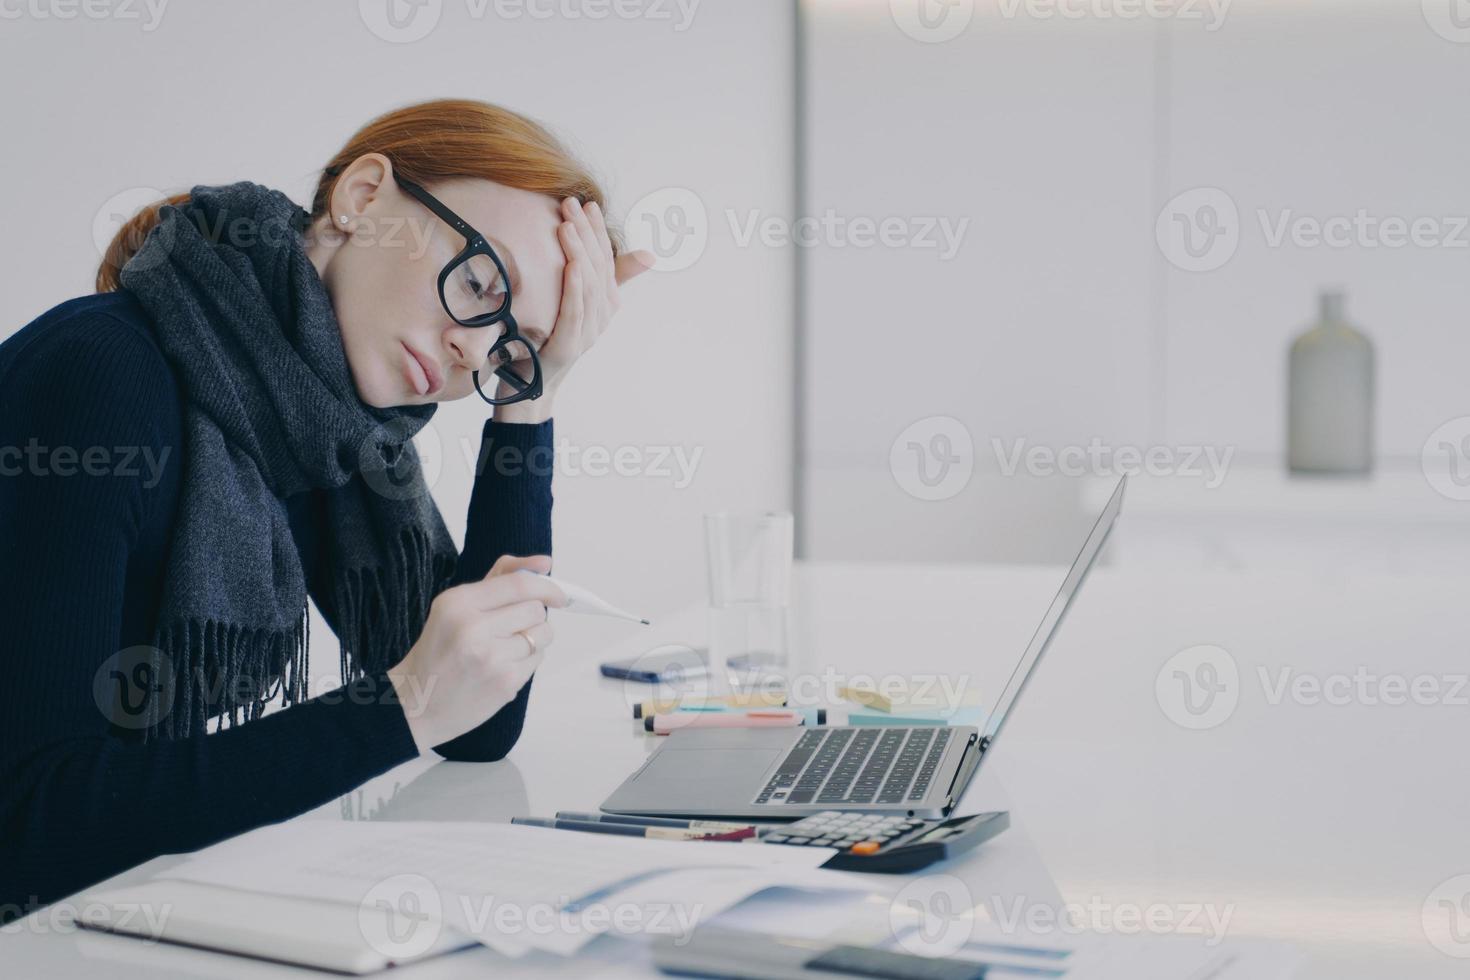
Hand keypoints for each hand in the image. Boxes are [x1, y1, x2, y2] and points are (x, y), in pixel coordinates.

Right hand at [387, 554, 565, 753]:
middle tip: (510, 628)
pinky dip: (527, 661)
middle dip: (532, 616)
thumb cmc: (439, 652)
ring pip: (542, 634)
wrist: (417, 704)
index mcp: (457, 603)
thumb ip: (499, 579)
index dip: (546, 586)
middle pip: (535, 609)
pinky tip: (501, 666)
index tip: (558, 593)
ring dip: (533, 639)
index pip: (519, 584)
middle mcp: (473, 628)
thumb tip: (544, 563)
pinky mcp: (505, 683)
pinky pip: (538, 660)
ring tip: (505, 649)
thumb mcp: (456, 607)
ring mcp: (490, 658)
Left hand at [494, 198, 653, 422]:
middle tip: (571, 204)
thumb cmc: (540, 344)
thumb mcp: (559, 305)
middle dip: (587, 234)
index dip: (597, 232)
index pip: (606, 261)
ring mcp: (586, 336)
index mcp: (603, 306)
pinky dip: (575, 287)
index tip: (585, 204)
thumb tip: (578, 250)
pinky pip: (574, 314)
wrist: (525, 391)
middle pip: (599, 269)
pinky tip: (571, 264)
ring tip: (567, 225)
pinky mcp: (566, 349)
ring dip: (580, 252)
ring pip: (590, 287)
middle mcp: (600, 320)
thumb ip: (574, 278)